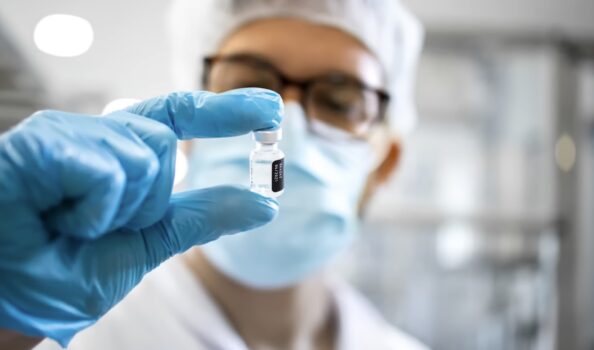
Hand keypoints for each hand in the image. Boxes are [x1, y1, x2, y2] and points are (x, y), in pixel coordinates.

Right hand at [0, 88, 282, 345]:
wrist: (10, 301)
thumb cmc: (64, 273)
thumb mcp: (147, 245)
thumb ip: (200, 218)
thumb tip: (263, 206)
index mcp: (118, 156)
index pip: (178, 117)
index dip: (226, 110)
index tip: (271, 110)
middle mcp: (95, 136)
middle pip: (164, 142)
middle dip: (147, 200)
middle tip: (99, 229)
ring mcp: (69, 134)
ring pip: (144, 151)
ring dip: (121, 210)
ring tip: (73, 226)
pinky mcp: (45, 143)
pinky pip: (110, 168)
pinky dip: (97, 210)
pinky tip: (60, 218)